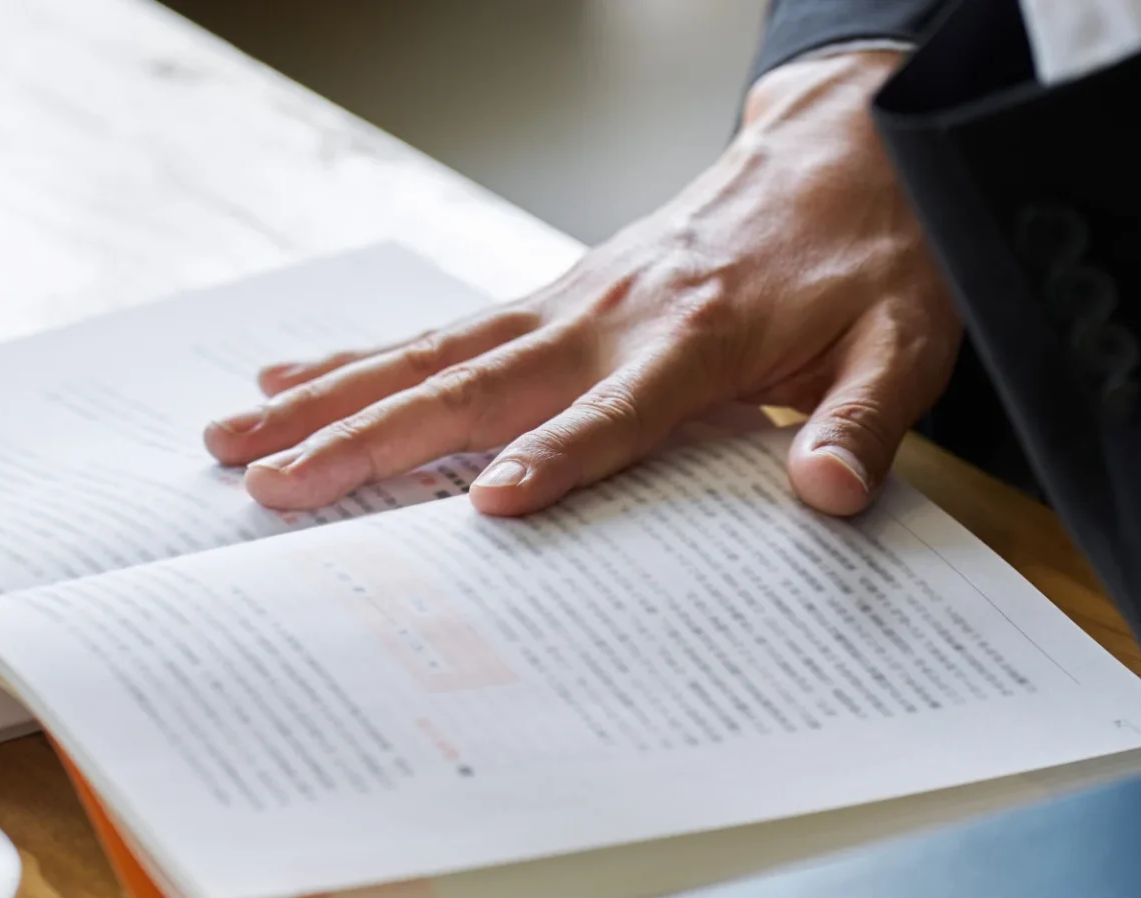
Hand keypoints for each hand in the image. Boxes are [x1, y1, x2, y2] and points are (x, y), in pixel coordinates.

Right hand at [203, 51, 961, 517]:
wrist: (850, 149)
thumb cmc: (875, 259)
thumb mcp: (905, 343)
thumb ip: (861, 420)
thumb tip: (825, 493)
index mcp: (697, 338)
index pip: (614, 411)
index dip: (556, 456)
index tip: (492, 505)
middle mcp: (608, 316)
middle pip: (473, 384)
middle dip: (368, 439)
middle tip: (272, 488)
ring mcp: (564, 303)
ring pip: (427, 355)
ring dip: (328, 400)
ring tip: (235, 439)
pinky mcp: (545, 299)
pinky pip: (434, 332)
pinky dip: (355, 358)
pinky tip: (287, 380)